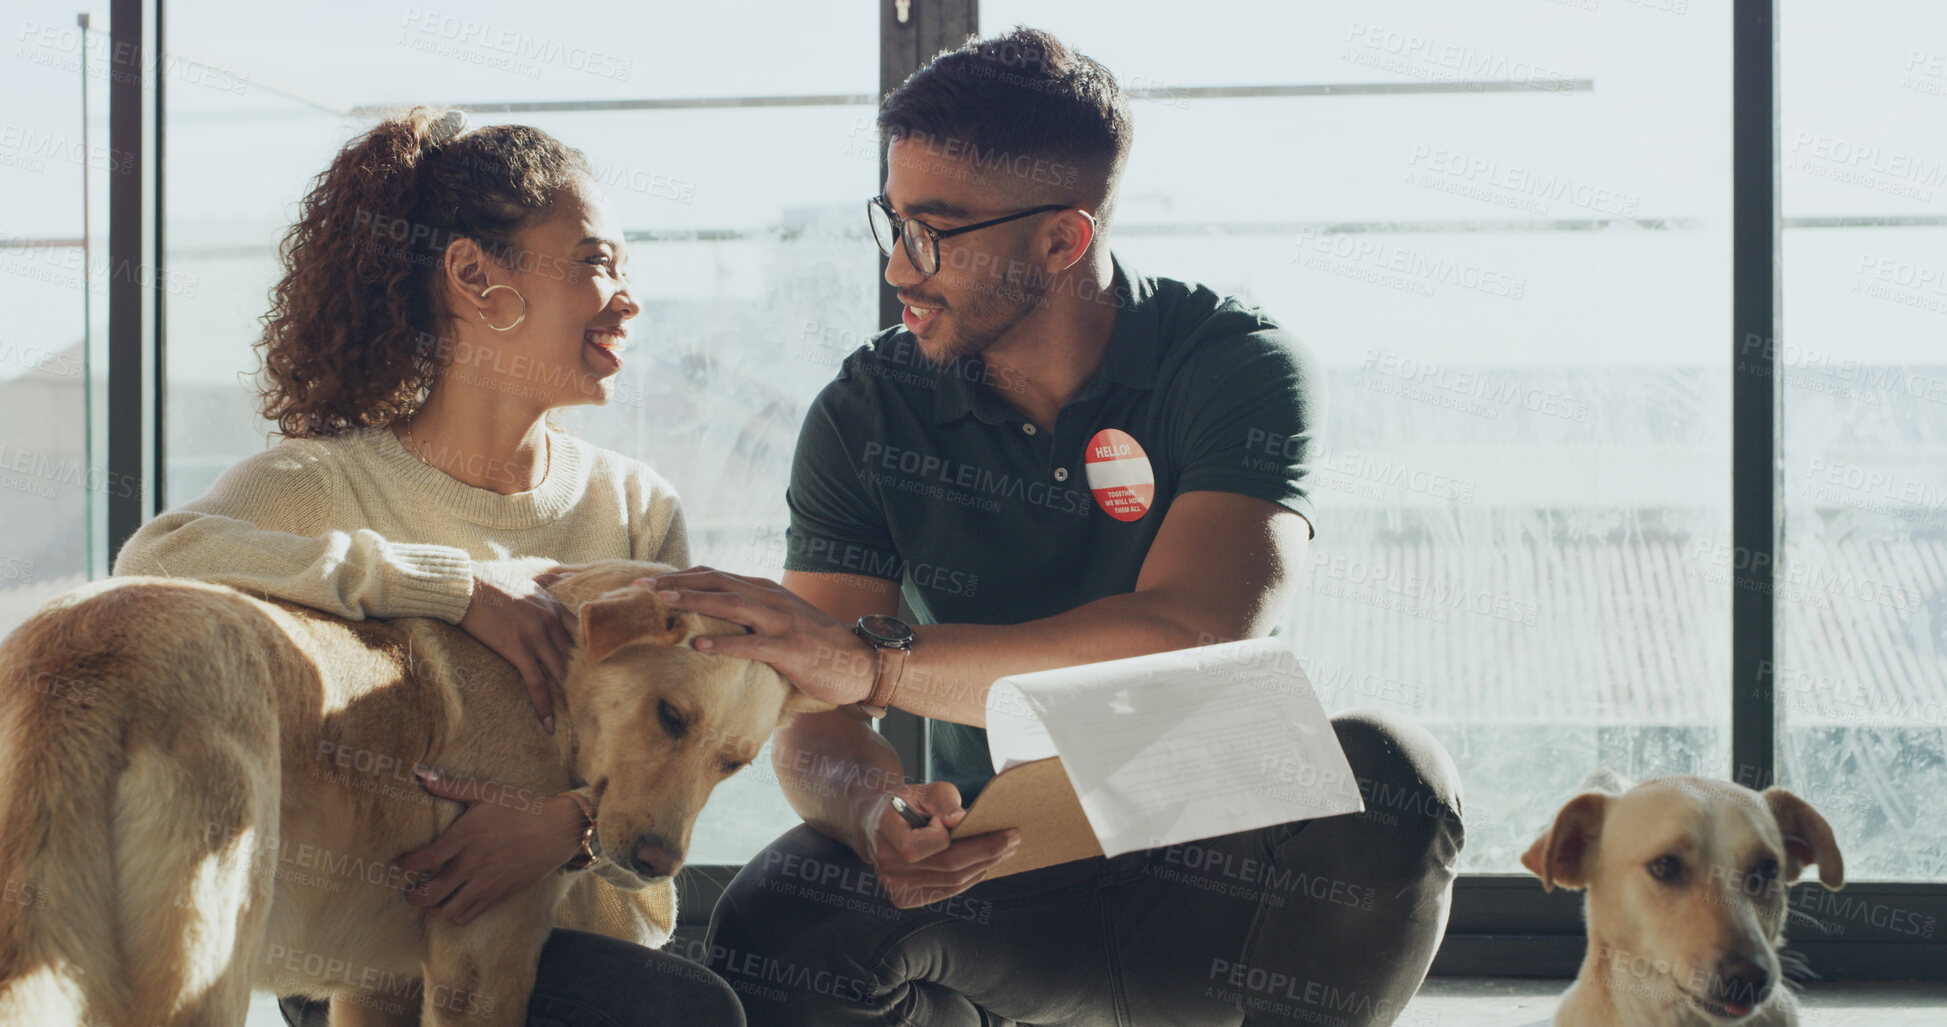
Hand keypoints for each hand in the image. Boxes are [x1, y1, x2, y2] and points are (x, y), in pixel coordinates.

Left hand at [392, 768, 587, 925]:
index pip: (424, 859)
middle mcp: (472, 864)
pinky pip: (468, 915)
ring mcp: (485, 883)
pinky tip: (452, 904)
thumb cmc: (522, 807)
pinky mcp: (498, 895)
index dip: (405, 866)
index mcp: (465, 837)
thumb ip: (450, 786)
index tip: (398, 865)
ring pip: (447, 909)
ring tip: (430, 898)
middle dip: (412, 895)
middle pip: (430, 893)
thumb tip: (419, 773)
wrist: (557, 830)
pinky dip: (454, 915)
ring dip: (433, 907)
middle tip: (408, 890)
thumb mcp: (486, 792)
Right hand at [458, 568, 576, 731]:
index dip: (589, 658)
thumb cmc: (491, 582)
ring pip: (560, 673)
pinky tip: (547, 722)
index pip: (584, 636)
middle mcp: (551, 621)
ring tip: (572, 719)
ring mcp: (536, 635)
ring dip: (565, 697)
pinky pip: (536, 682)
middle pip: (575, 658)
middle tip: (588, 704)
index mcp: (555, 607)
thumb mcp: (529, 582)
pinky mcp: (517, 649)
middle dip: (581, 681)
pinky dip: (543, 705)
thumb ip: (549, 588)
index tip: (595, 676)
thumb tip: (563, 579)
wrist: (465, 584)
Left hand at [635, 566, 876, 707]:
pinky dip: (723, 643)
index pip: (715, 576)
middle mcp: (770, 599)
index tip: (650, 582)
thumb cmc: (817, 646)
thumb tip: (713, 624)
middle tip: (642, 587)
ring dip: (694, 602)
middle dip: (676, 583)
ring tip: (663, 603)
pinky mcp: (790, 649)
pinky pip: (752, 643)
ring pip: (731, 605)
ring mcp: (781, 622)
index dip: (681, 576)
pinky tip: (698, 646)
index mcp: (765, 591)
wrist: (862, 661)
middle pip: (716, 583)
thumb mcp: (780, 621)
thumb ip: (751, 617)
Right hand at [859, 781, 1018, 907]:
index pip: (922, 845)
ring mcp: (896, 887)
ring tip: (1006, 849)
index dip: (947, 835)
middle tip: (1013, 837)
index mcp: (885, 831)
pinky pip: (948, 890)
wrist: (876, 824)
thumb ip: (944, 801)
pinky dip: (971, 877)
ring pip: (952, 882)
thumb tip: (961, 821)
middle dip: (986, 851)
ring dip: (984, 865)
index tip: (970, 820)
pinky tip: (985, 862)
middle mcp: (887, 865)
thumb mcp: (924, 790)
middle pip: (947, 866)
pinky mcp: (907, 899)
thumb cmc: (904, 804)